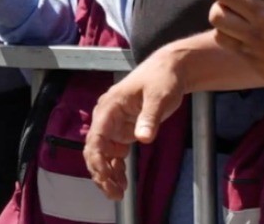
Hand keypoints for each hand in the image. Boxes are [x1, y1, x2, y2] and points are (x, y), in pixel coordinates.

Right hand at [83, 50, 185, 198]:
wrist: (170, 70)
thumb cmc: (162, 78)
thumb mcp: (159, 97)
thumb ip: (150, 117)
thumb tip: (143, 137)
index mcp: (109, 107)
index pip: (95, 137)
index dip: (97, 159)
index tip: (106, 177)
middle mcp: (106, 117)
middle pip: (94, 149)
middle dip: (100, 172)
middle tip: (114, 193)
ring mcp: (113, 125)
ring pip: (102, 154)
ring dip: (107, 174)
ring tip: (118, 193)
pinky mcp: (123, 130)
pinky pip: (113, 153)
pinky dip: (115, 168)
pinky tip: (122, 182)